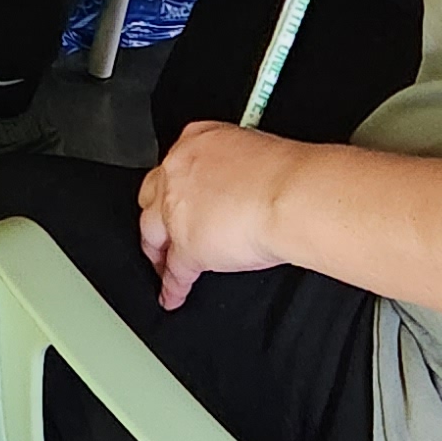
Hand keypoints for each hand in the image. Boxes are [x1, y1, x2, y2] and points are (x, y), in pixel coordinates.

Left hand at [137, 123, 304, 310]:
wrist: (289, 195)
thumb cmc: (286, 172)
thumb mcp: (251, 149)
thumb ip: (232, 166)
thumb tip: (241, 182)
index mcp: (196, 142)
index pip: (173, 167)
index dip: (173, 187)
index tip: (178, 196)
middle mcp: (178, 174)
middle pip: (152, 199)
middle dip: (155, 217)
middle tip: (160, 232)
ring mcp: (177, 212)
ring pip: (152, 234)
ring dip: (156, 252)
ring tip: (160, 266)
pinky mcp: (187, 247)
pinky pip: (175, 272)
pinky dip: (173, 287)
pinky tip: (172, 297)